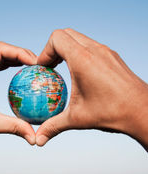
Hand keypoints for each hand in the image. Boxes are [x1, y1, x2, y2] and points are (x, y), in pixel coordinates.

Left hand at [0, 41, 35, 144]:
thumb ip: (14, 127)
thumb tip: (34, 137)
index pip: (0, 50)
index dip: (20, 53)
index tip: (36, 63)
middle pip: (1, 50)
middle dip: (20, 54)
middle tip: (38, 65)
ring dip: (14, 59)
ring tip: (32, 67)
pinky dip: (7, 66)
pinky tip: (19, 72)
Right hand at [36, 29, 147, 149]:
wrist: (143, 111)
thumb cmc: (111, 112)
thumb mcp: (77, 119)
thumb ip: (53, 126)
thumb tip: (37, 140)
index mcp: (82, 59)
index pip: (56, 38)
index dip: (44, 51)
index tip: (43, 69)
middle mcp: (95, 50)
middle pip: (66, 34)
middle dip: (53, 48)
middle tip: (50, 67)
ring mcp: (106, 51)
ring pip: (79, 38)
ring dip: (67, 49)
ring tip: (62, 68)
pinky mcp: (112, 56)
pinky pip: (90, 46)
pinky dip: (79, 53)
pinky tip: (80, 73)